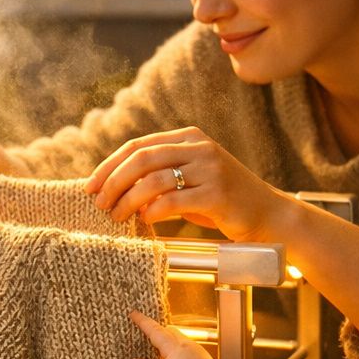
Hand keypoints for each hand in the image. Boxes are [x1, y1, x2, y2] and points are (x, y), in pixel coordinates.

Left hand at [86, 126, 290, 241]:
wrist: (268, 216)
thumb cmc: (221, 202)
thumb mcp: (189, 180)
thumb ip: (158, 177)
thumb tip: (113, 188)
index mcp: (189, 137)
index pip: (138, 145)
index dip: (109, 165)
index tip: (90, 186)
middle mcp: (199, 147)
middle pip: (142, 158)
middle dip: (113, 182)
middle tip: (99, 203)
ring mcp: (210, 168)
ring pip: (153, 180)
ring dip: (128, 200)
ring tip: (117, 217)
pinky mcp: (217, 192)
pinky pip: (173, 200)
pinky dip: (152, 211)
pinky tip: (145, 220)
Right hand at [125, 311, 229, 358]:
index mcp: (175, 347)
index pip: (155, 330)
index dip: (143, 322)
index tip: (133, 313)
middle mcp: (186, 345)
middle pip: (168, 330)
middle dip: (155, 328)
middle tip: (143, 328)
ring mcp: (196, 352)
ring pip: (177, 339)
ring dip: (165, 339)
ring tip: (154, 345)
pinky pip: (183, 348)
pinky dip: (173, 349)